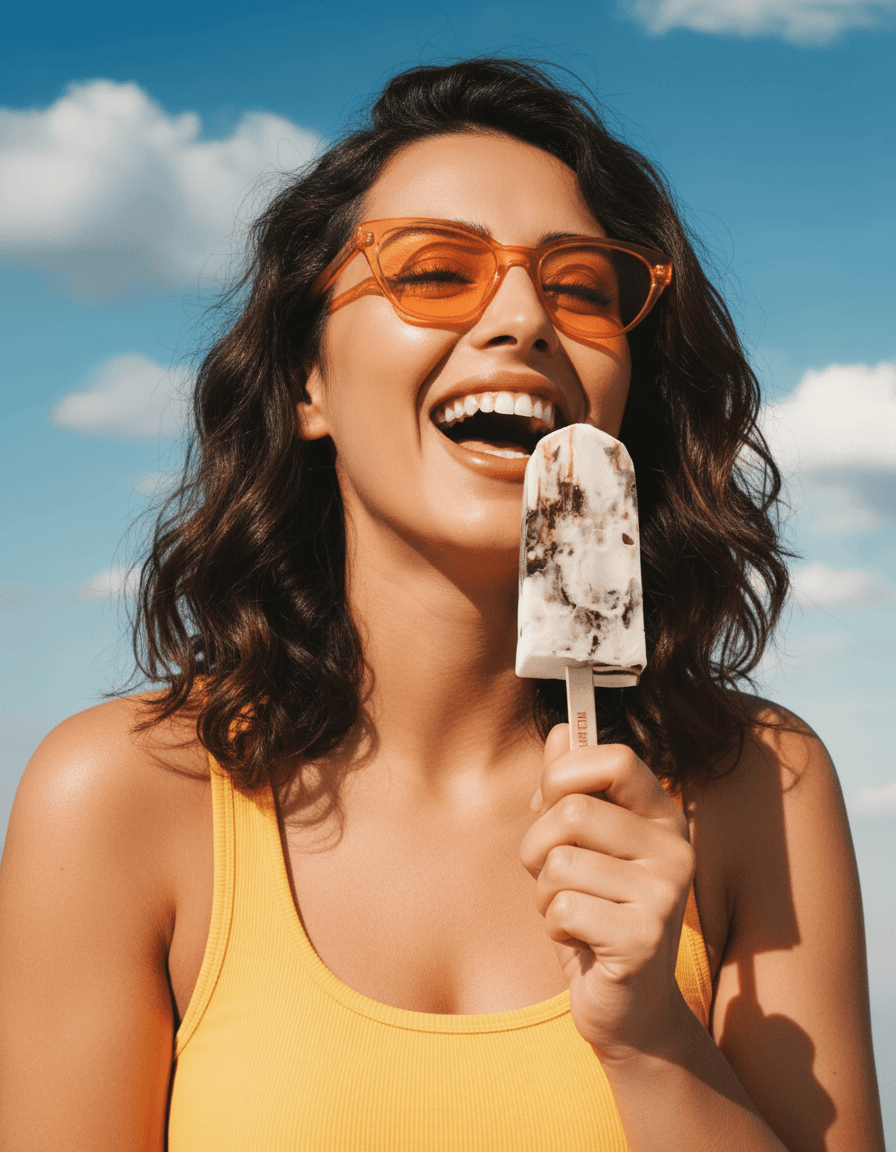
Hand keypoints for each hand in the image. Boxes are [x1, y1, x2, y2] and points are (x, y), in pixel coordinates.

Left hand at [519, 724, 695, 1061]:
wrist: (627, 1008)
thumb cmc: (596, 914)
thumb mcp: (580, 846)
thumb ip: (570, 788)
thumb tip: (561, 729)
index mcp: (663, 818)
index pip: (617, 759)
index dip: (566, 772)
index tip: (551, 799)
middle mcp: (675, 849)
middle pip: (573, 811)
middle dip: (537, 845)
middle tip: (551, 875)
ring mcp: (666, 893)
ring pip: (561, 862)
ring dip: (545, 893)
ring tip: (572, 914)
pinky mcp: (645, 938)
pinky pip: (564, 908)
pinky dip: (555, 928)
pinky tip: (582, 943)